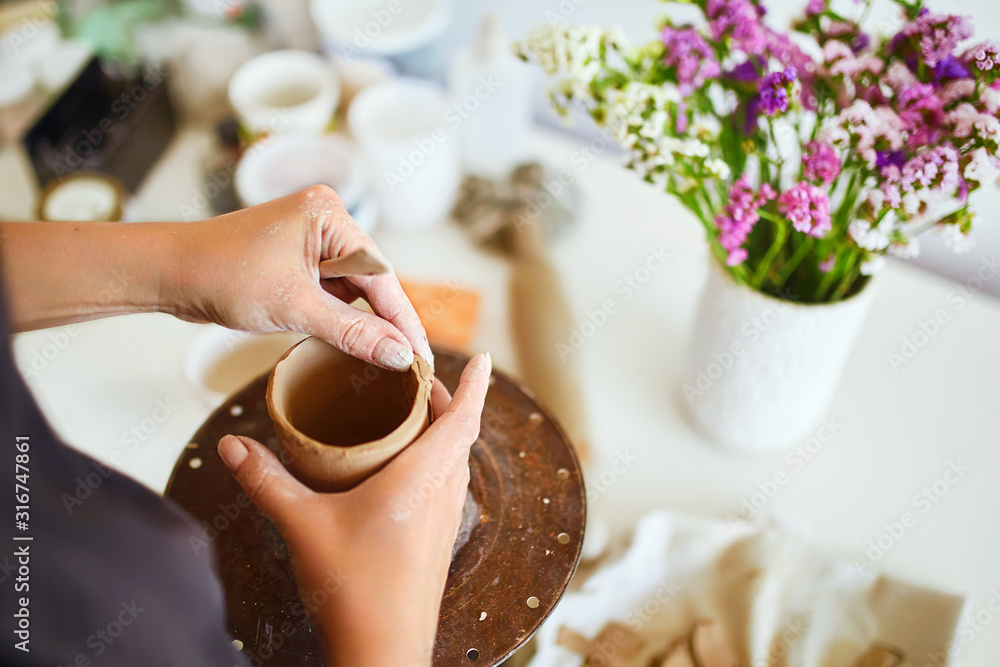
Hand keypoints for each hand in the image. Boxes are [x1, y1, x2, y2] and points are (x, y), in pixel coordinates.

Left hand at [168, 185, 432, 370]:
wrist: (167, 273)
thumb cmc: (221, 275)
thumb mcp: (295, 308)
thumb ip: (353, 332)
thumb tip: (399, 355)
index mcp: (330, 215)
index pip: (381, 275)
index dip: (403, 320)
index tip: (421, 357)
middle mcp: (326, 220)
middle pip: (372, 281)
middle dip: (387, 323)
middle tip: (410, 366)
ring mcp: (311, 240)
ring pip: (353, 289)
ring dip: (364, 322)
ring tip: (387, 360)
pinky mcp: (297, 259)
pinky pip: (332, 291)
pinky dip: (342, 318)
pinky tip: (356, 344)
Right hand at [217, 353, 490, 666]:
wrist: (383, 651)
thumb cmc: (354, 588)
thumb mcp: (303, 524)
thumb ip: (267, 481)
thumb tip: (232, 445)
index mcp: (423, 477)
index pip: (463, 418)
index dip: (476, 386)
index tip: (486, 358)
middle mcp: (443, 494)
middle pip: (461, 435)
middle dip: (449, 402)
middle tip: (423, 380)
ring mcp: (445, 520)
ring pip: (457, 462)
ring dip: (446, 434)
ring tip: (416, 416)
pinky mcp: (437, 541)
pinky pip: (447, 487)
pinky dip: (438, 463)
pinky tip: (406, 471)